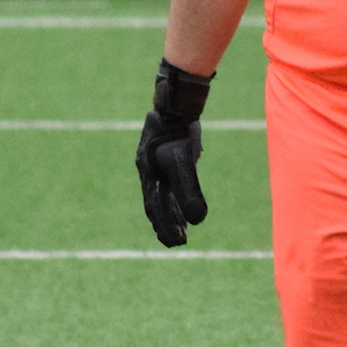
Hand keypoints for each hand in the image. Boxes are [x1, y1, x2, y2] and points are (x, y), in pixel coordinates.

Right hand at [137, 59, 212, 246]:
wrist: (176, 103)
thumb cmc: (179, 132)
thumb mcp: (184, 162)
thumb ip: (189, 190)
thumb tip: (198, 220)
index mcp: (148, 174)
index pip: (155, 208)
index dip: (165, 227)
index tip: (175, 243)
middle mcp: (149, 170)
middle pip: (156, 204)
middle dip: (166, 225)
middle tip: (177, 243)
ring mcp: (156, 162)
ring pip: (162, 193)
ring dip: (172, 212)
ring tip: (183, 228)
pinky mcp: (167, 154)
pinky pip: (169, 180)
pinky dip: (176, 195)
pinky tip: (184, 199)